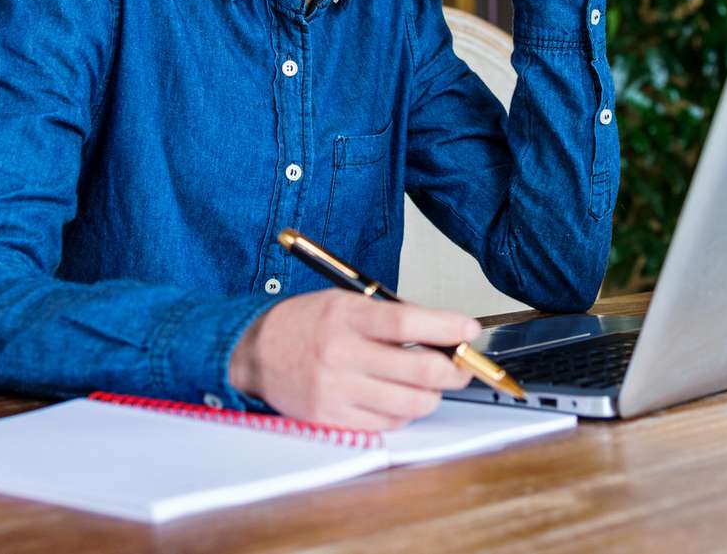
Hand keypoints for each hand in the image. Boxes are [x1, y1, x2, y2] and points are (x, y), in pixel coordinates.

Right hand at [228, 290, 481, 430]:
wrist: (257, 352)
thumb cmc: (306, 323)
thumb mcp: (346, 303)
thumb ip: (391, 317)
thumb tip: (443, 332)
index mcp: (346, 317)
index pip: (407, 323)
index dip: (447, 327)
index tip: (469, 329)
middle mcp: (341, 354)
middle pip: (418, 370)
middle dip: (453, 369)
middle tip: (461, 364)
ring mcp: (337, 391)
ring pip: (410, 403)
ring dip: (433, 395)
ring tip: (432, 384)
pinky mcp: (333, 419)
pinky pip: (388, 423)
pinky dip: (405, 411)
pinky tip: (400, 397)